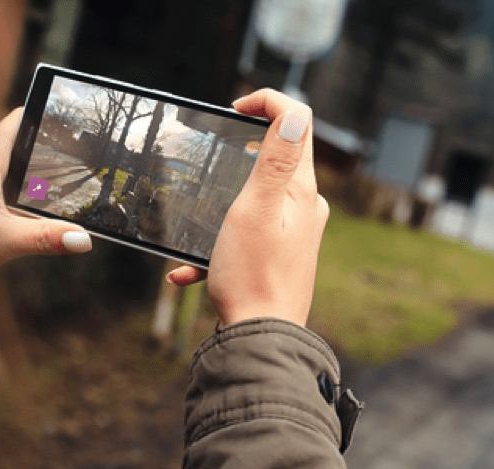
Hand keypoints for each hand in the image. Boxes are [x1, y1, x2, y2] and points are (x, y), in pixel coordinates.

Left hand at [0, 108, 91, 371]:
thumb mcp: (5, 242)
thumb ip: (47, 238)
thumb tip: (84, 239)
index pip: (15, 123)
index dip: (40, 113)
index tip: (66, 111)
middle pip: (23, 146)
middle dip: (52, 145)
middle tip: (84, 146)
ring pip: (22, 171)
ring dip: (47, 173)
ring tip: (80, 173)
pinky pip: (20, 194)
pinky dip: (41, 196)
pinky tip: (58, 210)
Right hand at [167, 89, 328, 327]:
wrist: (261, 340)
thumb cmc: (254, 275)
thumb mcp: (256, 208)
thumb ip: (275, 159)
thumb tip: (296, 112)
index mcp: (302, 190)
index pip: (298, 122)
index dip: (268, 102)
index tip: (234, 110)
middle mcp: (305, 207)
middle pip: (277, 158)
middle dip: (240, 153)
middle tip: (209, 165)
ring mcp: (294, 233)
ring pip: (255, 200)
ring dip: (220, 208)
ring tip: (194, 233)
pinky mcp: (280, 256)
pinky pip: (246, 237)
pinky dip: (217, 247)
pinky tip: (188, 272)